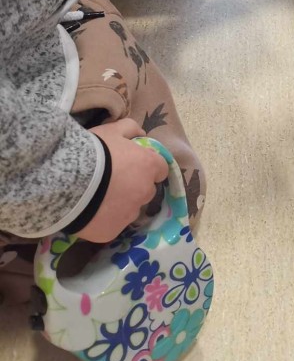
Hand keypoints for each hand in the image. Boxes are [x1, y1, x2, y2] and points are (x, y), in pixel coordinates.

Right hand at [78, 119, 168, 242]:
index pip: (160, 169)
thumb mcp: (112, 130)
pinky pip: (113, 225)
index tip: (135, 166)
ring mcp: (129, 214)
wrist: (65, 179)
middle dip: (135, 187)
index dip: (148, 167)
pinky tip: (90, 212)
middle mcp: (145, 192)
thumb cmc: (93, 151)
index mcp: (149, 166)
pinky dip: (105, 220)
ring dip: (121, 205)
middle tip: (113, 182)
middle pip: (146, 191)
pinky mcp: (112, 231)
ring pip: (131, 210)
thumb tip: (141, 134)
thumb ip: (130, 129)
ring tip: (98, 198)